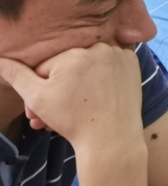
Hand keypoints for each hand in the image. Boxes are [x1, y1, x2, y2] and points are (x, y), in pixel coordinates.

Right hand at [0, 44, 142, 149]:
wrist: (111, 138)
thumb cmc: (72, 119)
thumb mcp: (36, 98)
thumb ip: (16, 75)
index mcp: (73, 52)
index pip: (45, 68)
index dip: (39, 90)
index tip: (38, 110)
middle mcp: (98, 47)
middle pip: (67, 68)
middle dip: (56, 92)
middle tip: (51, 116)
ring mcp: (119, 54)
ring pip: (87, 69)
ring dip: (77, 87)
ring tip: (70, 112)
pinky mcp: (133, 63)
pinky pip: (108, 67)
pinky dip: (101, 80)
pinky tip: (96, 98)